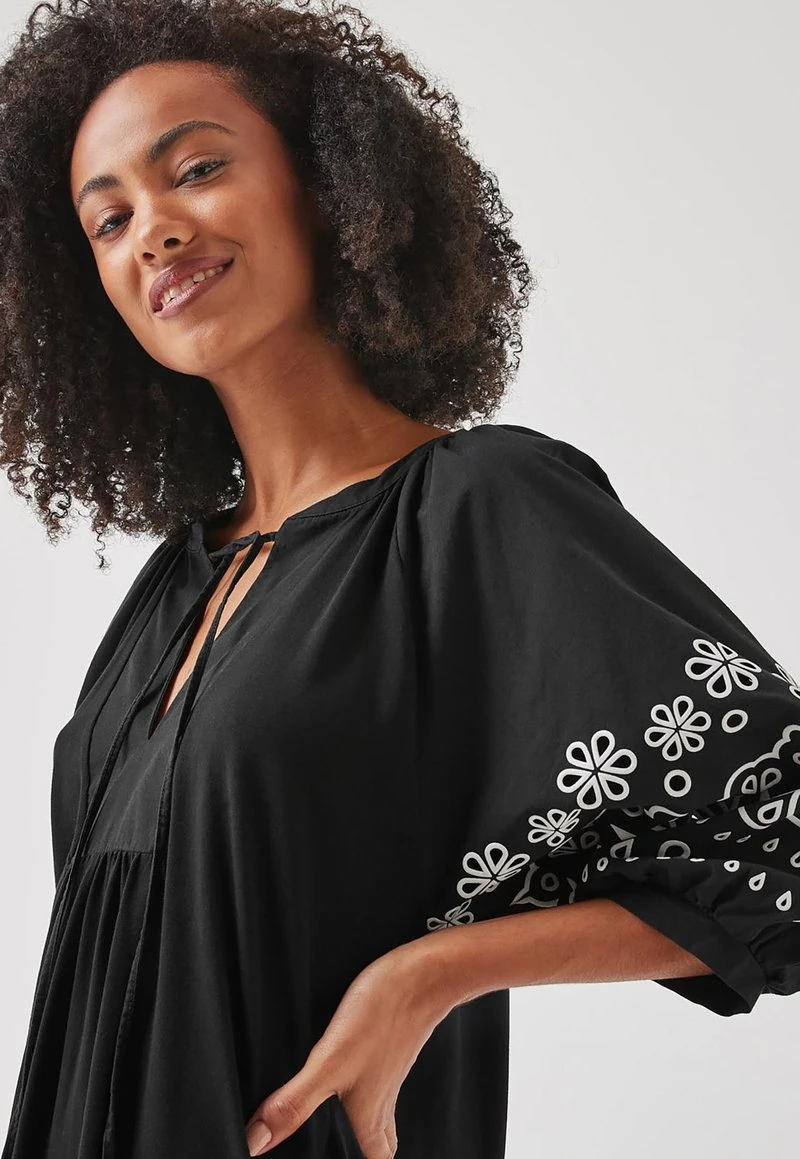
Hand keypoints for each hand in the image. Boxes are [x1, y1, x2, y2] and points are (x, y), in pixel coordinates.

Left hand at [244, 940, 457, 1156]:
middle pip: (378, 1144)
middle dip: (361, 1149)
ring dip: (364, 1119)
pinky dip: (365, 1083)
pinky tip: (350, 1063)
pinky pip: (379, 1077)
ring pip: (380, 1111)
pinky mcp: (390, 1046)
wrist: (422, 975)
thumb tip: (257, 1141)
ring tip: (339, 1116)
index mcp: (369, 1118)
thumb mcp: (328, 1063)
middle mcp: (383, 1101)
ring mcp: (389, 1072)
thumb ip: (293, 1103)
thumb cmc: (382, 1016)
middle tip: (336, 1144)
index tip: (328, 1158)